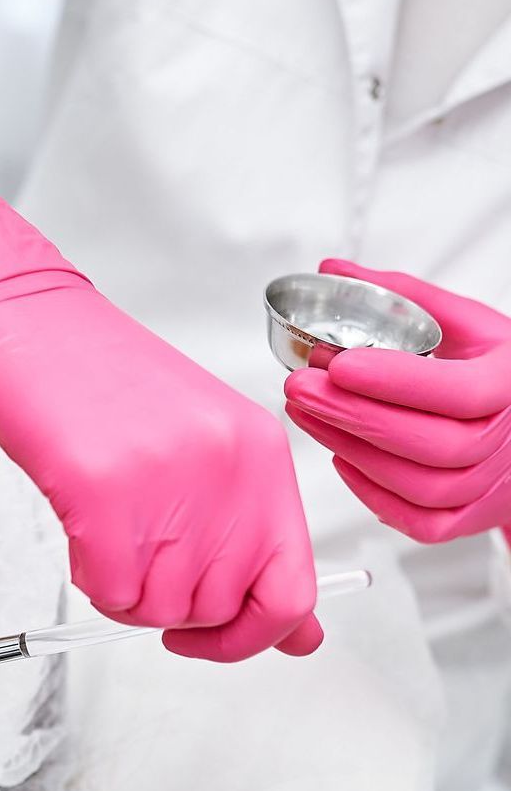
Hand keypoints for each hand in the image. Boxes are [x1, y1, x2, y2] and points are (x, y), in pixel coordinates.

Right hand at [0, 157, 321, 662]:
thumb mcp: (197, 448)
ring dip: (126, 595)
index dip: (254, 634)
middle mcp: (229, 470)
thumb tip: (295, 633)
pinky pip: (111, 591)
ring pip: (161, 609)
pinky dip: (93, 582)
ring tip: (104, 540)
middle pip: (217, 609)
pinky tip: (82, 538)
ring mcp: (168, 480)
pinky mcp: (104, 490)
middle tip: (136, 568)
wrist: (31, 322)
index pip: (291, 590)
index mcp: (263, 456)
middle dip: (171, 612)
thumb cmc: (102, 383)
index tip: (216, 637)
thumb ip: (243, 533)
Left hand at [285, 258, 510, 542]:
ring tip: (307, 413)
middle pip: (429, 444)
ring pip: (418, 485)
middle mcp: (506, 443)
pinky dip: (372, 492)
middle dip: (353, 415)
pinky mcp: (468, 518)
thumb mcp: (471, 326)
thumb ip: (404, 297)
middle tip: (299, 387)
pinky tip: (340, 456)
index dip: (394, 381)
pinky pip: (418, 520)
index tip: (338, 364)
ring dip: (351, 448)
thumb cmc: (499, 373)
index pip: (458, 393)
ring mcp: (490, 487)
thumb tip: (335, 270)